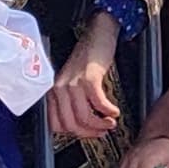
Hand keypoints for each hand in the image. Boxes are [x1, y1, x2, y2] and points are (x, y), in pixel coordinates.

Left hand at [51, 19, 124, 141]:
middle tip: (102, 131)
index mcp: (53, 91)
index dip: (74, 133)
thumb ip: (71, 101)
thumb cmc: (87, 58)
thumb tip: (81, 126)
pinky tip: (114, 111)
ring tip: (110, 123)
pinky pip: (98, 103)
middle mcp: (59, 88)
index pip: (56, 125)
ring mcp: (73, 83)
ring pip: (83, 117)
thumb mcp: (72, 81)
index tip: (87, 134)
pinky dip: (108, 111)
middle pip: (70, 125)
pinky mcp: (89, 77)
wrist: (97, 33)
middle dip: (89, 133)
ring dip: (100, 125)